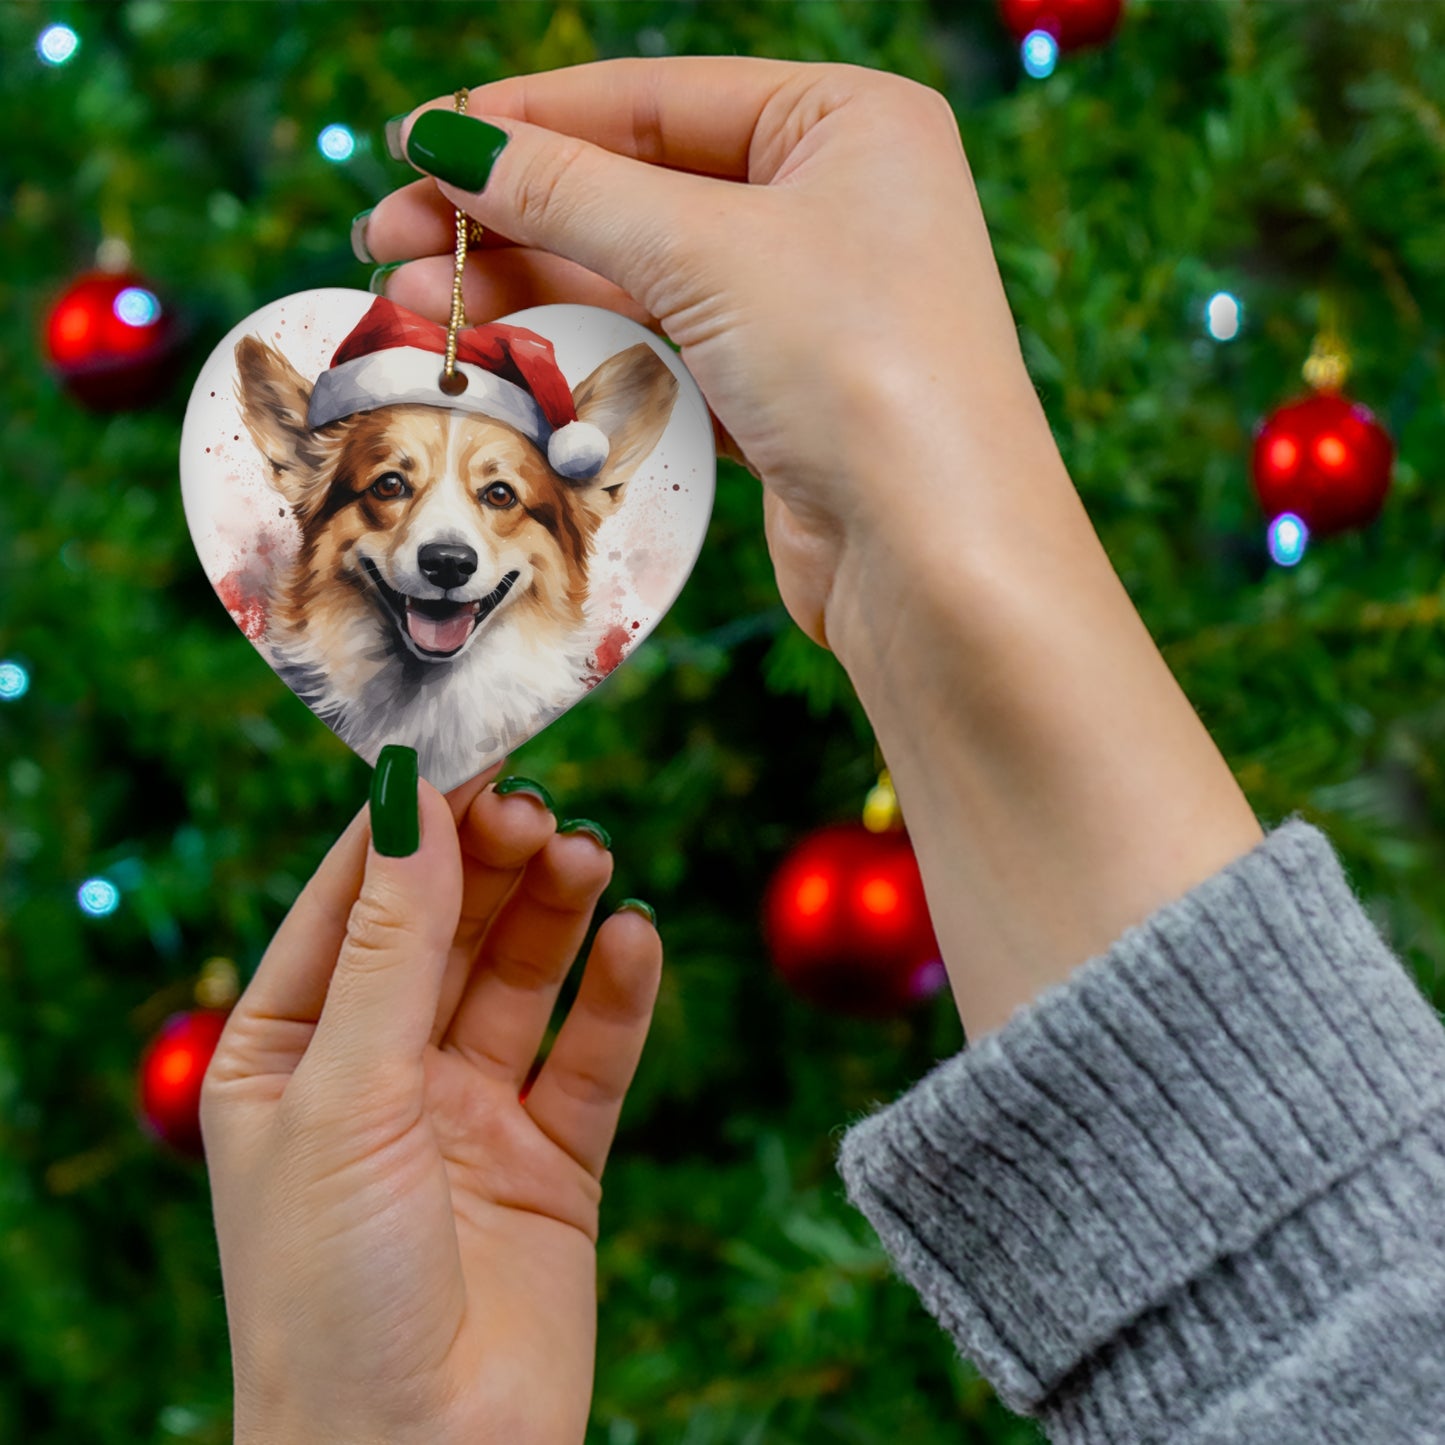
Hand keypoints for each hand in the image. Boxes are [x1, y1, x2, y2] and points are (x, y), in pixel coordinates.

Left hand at [201, 768, 660, 1444]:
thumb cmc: (331, 1293)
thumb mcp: (345, 1095)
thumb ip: (390, 945)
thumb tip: (409, 798)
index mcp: (289, 1053)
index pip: (352, 902)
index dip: (409, 825)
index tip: (469, 749)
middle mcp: (380, 1073)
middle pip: (447, 928)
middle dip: (491, 862)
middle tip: (541, 809)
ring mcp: (469, 1114)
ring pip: (522, 977)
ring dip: (556, 911)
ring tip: (590, 858)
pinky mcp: (552, 1159)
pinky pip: (590, 1055)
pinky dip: (617, 994)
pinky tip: (635, 939)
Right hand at [361, 60, 1262, 1040]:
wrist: (937, 558)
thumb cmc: (861, 370)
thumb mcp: (707, 251)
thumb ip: (571, 191)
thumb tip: (449, 143)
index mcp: (848, 123)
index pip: (655, 98)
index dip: (527, 121)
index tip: (418, 145)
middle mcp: (835, 204)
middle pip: (638, 188)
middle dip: (512, 216)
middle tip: (391, 240)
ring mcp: (809, 304)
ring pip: (643, 276)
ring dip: (533, 288)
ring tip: (420, 302)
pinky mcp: (783, 393)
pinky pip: (665, 348)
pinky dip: (588, 350)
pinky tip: (505, 351)